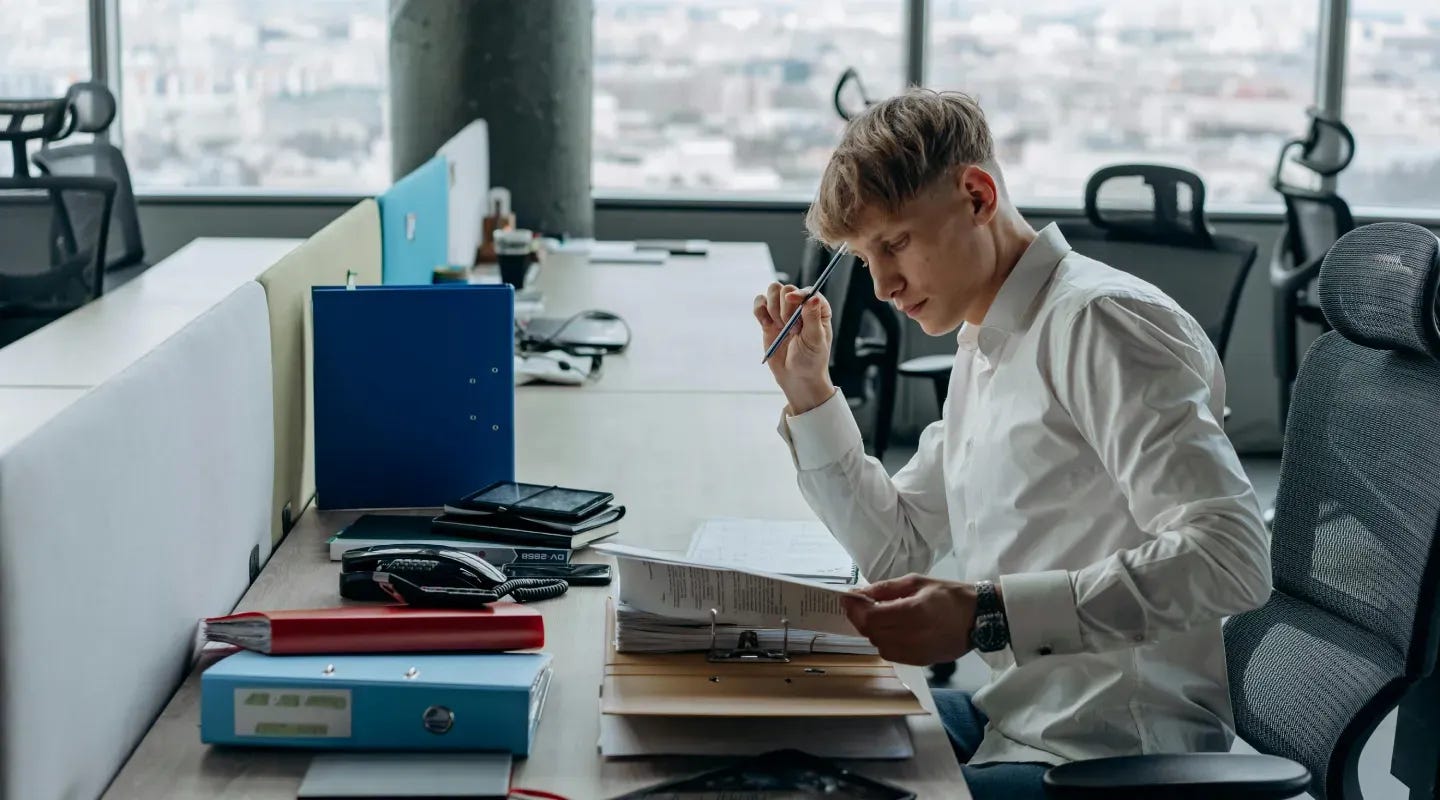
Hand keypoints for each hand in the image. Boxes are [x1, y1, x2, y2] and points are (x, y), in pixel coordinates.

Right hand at [753, 281, 833, 412]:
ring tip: (781, 328)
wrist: (796, 378)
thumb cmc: (811, 360)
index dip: (798, 293)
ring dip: (773, 308)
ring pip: (772, 292)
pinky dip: (759, 311)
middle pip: (786, 289)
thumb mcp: (815, 340)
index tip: (791, 299)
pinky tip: (766, 324)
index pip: (807, 291)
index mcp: (818, 309)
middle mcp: (800, 307)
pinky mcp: (768, 320)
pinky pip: (759, 304)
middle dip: (785, 307)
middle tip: (791, 328)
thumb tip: (813, 297)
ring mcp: (783, 312)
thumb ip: (812, 317)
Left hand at [839, 574, 977, 664]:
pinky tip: (890, 631)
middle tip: (860, 606)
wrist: (979, 617)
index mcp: (914, 612)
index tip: (847, 598)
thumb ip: (885, 589)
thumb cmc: (949, 595)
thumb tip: (859, 593)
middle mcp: (914, 636)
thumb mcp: (917, 582)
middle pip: (872, 633)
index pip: (871, 617)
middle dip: (860, 619)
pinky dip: (885, 643)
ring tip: (877, 618)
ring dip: (872, 632)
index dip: (854, 609)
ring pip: (879, 646)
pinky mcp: (922, 662)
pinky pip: (893, 655)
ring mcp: (918, 652)